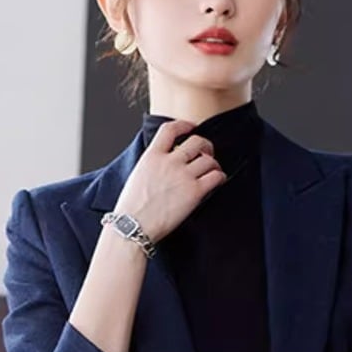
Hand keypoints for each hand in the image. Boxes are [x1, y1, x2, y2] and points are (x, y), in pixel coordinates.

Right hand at [115, 118, 226, 243]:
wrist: (133, 226)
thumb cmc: (131, 208)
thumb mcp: (137, 175)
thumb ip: (152, 165)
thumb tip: (163, 164)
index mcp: (152, 156)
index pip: (170, 129)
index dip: (184, 125)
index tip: (191, 126)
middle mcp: (169, 161)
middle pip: (196, 141)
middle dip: (205, 146)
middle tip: (207, 153)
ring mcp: (183, 175)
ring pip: (209, 159)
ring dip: (213, 163)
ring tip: (213, 170)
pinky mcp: (194, 192)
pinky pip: (216, 177)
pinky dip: (220, 176)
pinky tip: (218, 181)